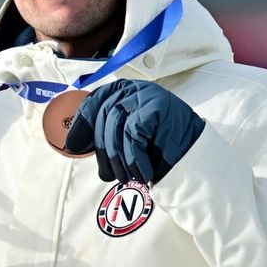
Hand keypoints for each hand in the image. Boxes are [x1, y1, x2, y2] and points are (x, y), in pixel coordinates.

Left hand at [63, 79, 204, 184]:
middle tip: (107, 175)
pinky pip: (133, 135)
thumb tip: (72, 144)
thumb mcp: (128, 134)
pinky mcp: (155, 107)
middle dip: (103, 151)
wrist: (194, 149)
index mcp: (121, 90)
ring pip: (116, 127)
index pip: (93, 102)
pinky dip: (134, 158)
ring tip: (125, 177)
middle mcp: (131, 88)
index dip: (81, 125)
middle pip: (103, 116)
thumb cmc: (157, 144)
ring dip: (118, 159)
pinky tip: (141, 173)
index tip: (74, 146)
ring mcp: (144, 95)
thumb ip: (105, 133)